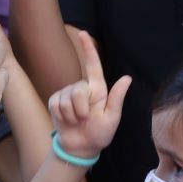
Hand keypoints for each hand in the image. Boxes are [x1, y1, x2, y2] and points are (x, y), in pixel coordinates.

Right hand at [49, 31, 129, 159]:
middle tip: (86, 119)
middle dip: (82, 108)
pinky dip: (63, 117)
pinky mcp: (55, 102)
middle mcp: (81, 89)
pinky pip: (56, 105)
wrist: (80, 147)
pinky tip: (67, 121)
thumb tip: (127, 78)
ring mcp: (66, 95)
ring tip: (78, 122)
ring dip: (73, 115)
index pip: (93, 66)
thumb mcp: (112, 118)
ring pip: (66, 99)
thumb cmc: (99, 133)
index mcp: (97, 90)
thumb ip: (117, 98)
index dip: (88, 49)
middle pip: (78, 89)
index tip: (83, 34)